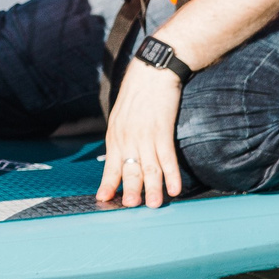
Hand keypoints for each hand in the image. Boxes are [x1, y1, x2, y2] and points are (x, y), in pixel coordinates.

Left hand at [95, 61, 185, 207]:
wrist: (152, 70)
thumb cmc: (138, 92)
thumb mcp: (121, 115)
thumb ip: (122, 136)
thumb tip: (124, 155)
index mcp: (115, 135)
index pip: (110, 165)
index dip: (107, 183)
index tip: (103, 199)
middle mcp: (127, 137)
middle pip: (129, 170)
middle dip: (130, 191)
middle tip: (131, 207)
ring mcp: (145, 135)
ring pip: (148, 168)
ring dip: (153, 188)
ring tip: (155, 205)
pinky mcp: (162, 129)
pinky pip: (167, 157)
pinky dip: (172, 174)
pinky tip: (175, 188)